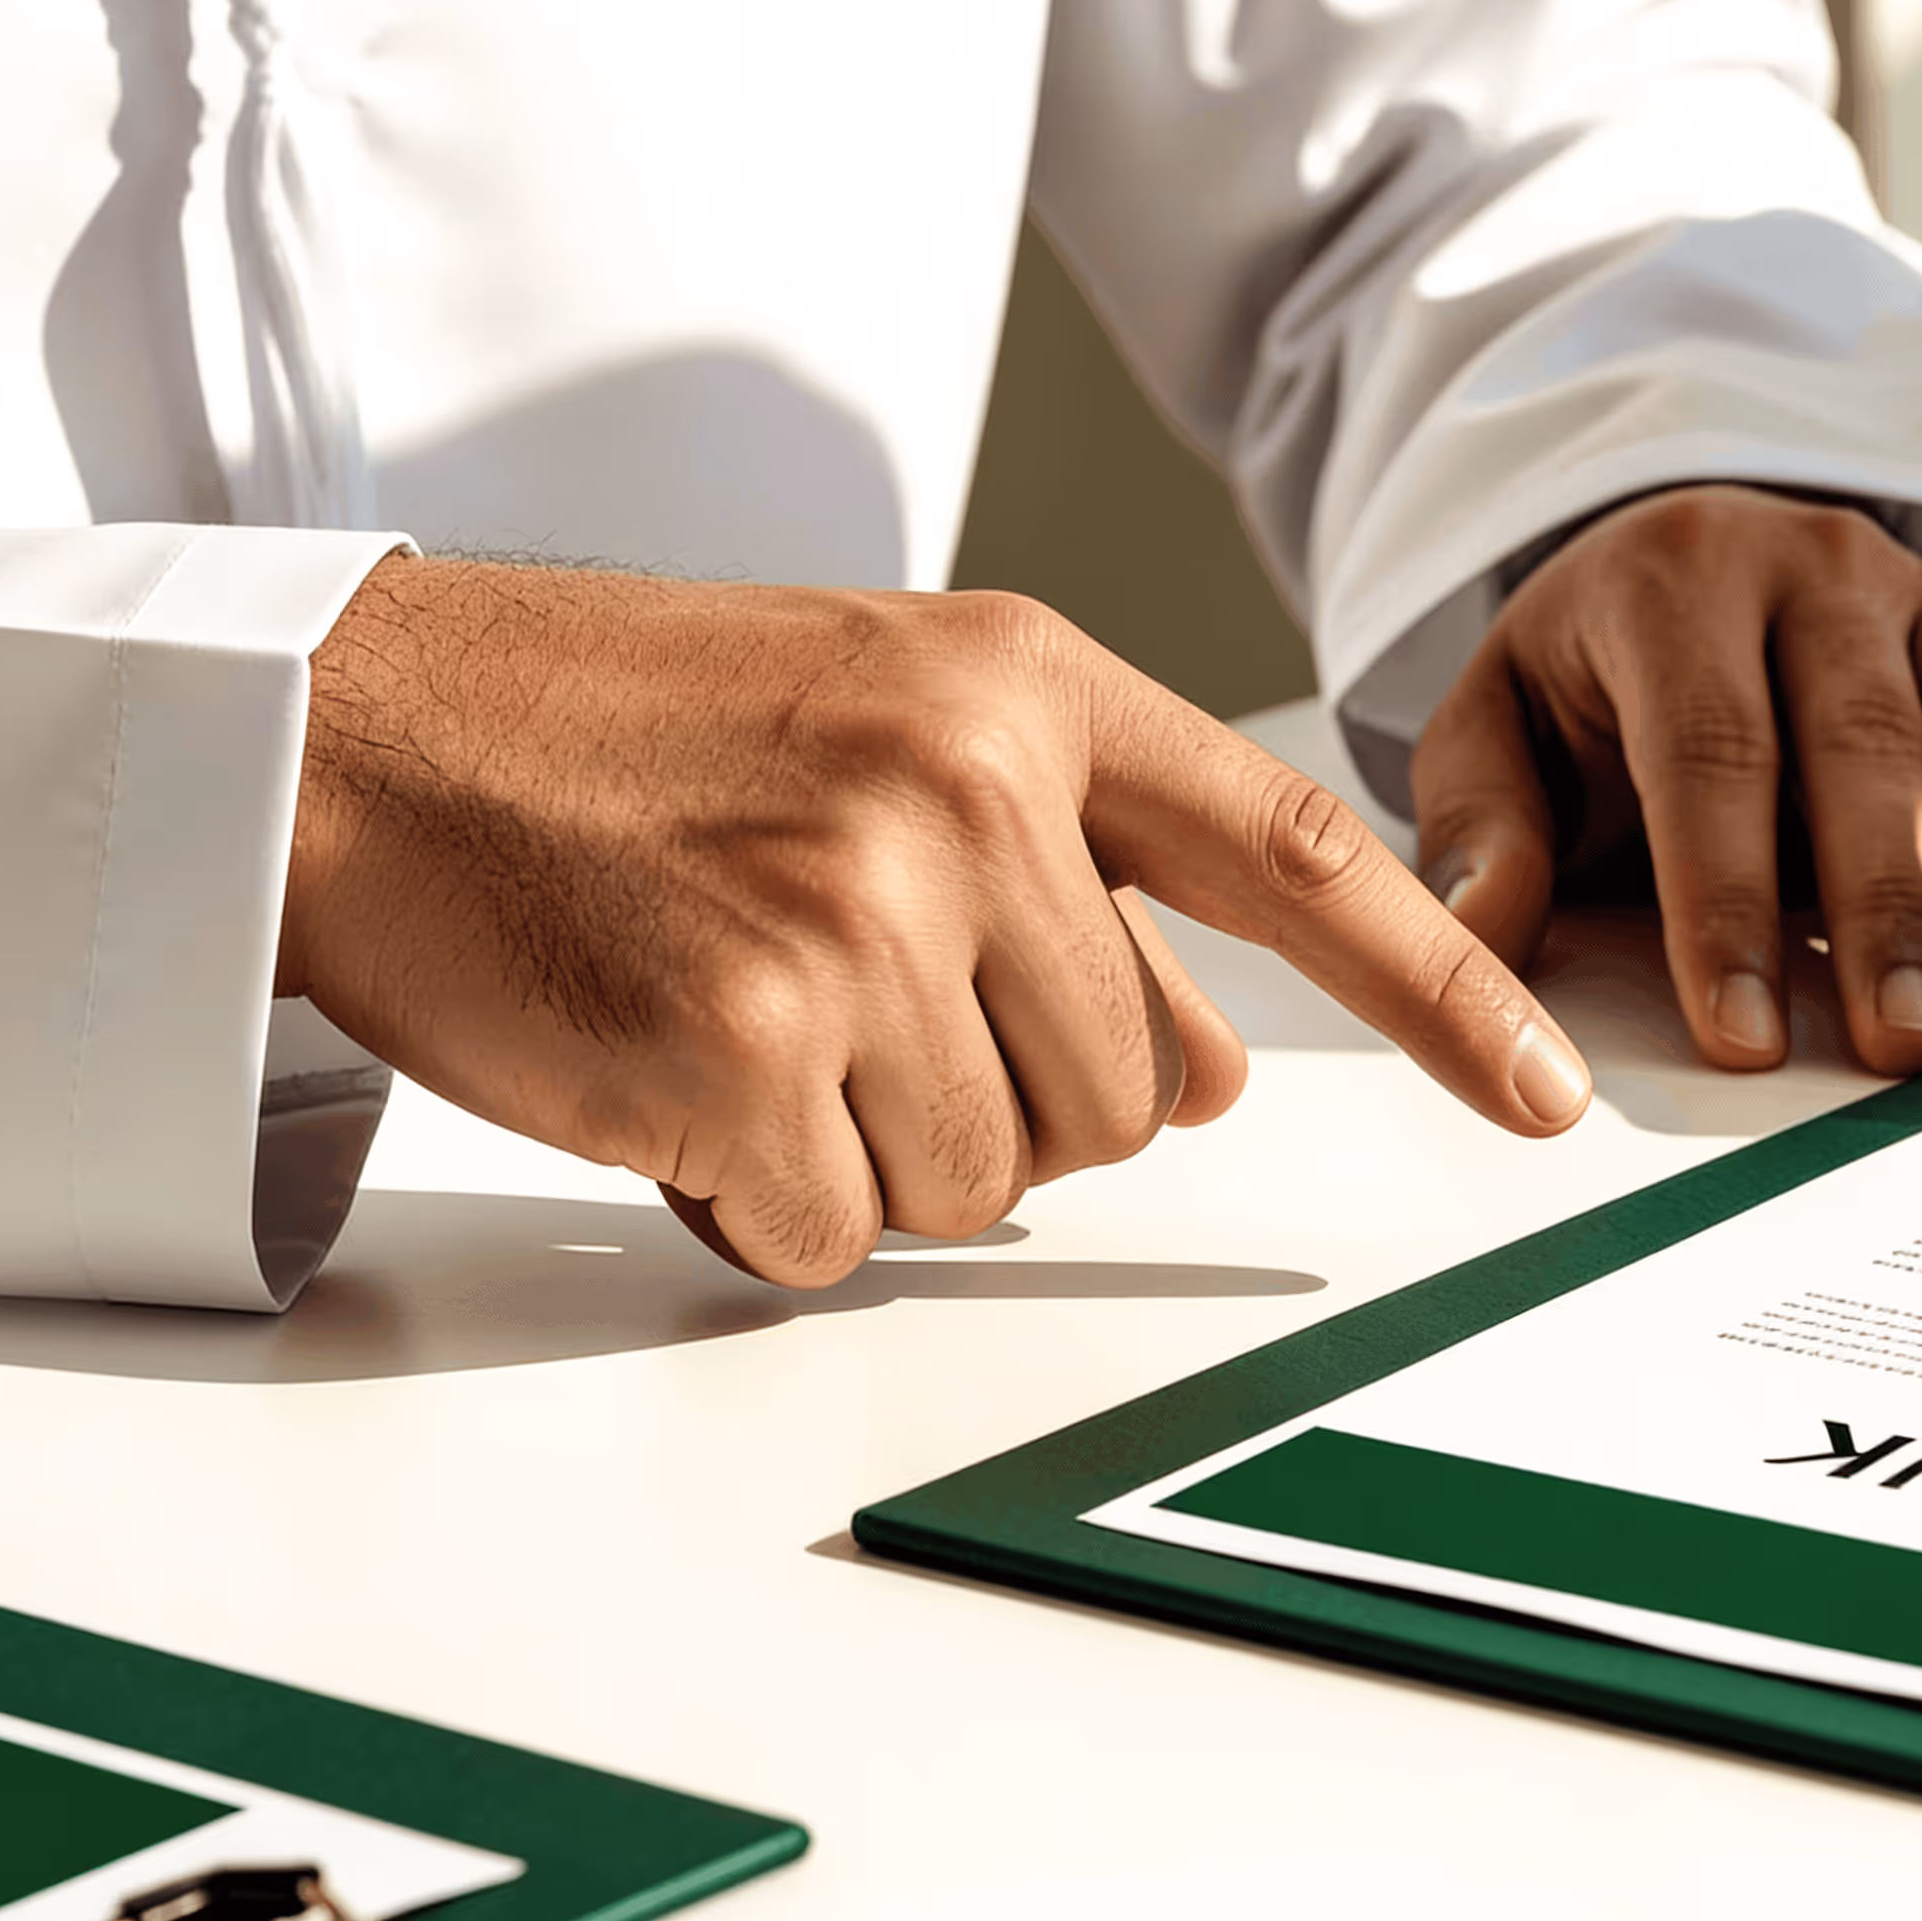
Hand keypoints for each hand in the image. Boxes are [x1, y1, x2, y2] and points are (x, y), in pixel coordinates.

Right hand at [278, 557, 1589, 1286]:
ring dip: (874, 1150)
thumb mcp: (892, 726)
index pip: (1295, 851)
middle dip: (1001, 1098)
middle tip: (838, 1000)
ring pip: (995, 1179)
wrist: (371, 728)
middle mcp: (970, 782)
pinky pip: (841, 1232)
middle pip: (1133, 1093)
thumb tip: (1221, 1072)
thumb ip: (1081, 870)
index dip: (1443, 987)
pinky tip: (674, 1078)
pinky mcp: (747, 1036)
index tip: (1550, 1094)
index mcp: (1028, 688)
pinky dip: (762, 1200)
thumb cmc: (631, 737)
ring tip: (743, 1015)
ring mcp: (862, 906)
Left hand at [1406, 485, 1921, 1075]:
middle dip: (1890, 909)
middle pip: (1870, 742)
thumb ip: (1482, 832)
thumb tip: (1478, 938)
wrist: (1686, 580)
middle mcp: (1819, 568)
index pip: (1711, 746)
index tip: (1743, 1034)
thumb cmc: (1594, 685)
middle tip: (1903, 1044)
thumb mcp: (1497, 732)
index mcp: (1673, 578)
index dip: (1730, 899)